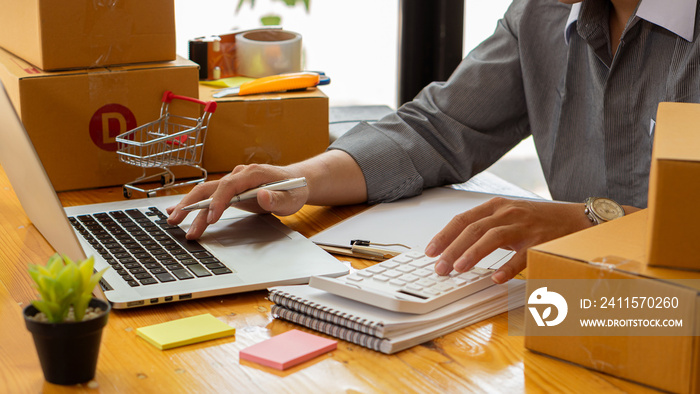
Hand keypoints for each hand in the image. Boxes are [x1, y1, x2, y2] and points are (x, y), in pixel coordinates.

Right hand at [166, 163, 306, 238]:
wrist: (296, 183)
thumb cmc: (294, 190)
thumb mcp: (291, 197)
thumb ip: (277, 198)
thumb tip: (262, 195)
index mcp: (253, 173)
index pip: (229, 186)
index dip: (218, 201)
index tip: (212, 217)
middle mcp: (239, 175)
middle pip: (210, 187)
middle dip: (191, 202)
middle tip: (176, 218)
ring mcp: (234, 183)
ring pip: (207, 194)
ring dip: (190, 207)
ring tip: (173, 221)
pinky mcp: (232, 192)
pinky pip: (212, 199)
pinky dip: (197, 208)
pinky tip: (183, 215)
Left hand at [424, 197, 592, 283]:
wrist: (575, 218)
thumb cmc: (537, 220)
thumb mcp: (507, 216)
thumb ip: (484, 227)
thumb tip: (455, 245)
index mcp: (495, 206)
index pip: (463, 219)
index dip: (444, 236)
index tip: (430, 251)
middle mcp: (507, 213)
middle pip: (473, 229)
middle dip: (452, 248)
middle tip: (440, 267)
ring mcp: (524, 226)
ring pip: (492, 237)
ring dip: (472, 254)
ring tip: (459, 269)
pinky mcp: (540, 241)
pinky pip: (521, 256)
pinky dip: (507, 268)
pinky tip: (495, 278)